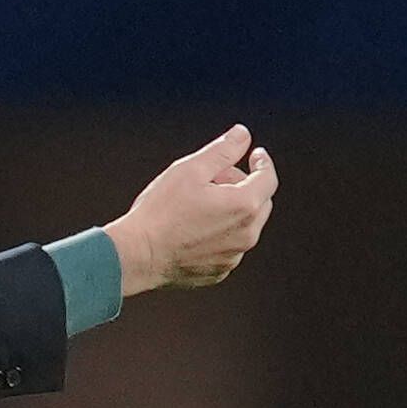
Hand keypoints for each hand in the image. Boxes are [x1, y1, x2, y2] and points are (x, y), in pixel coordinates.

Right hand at [105, 125, 278, 294]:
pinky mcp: (220, 271)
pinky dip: (221, 233)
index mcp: (244, 206)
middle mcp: (246, 235)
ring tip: (199, 202)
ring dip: (233, 210)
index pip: (268, 179)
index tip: (254, 154)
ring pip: (245, 226)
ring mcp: (234, 257)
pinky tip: (194, 227)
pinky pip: (230, 246)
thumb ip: (222, 150)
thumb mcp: (191, 169)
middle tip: (214, 177)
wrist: (138, 255)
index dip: (263, 163)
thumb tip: (242, 135)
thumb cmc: (161, 211)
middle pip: (260, 203)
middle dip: (244, 185)